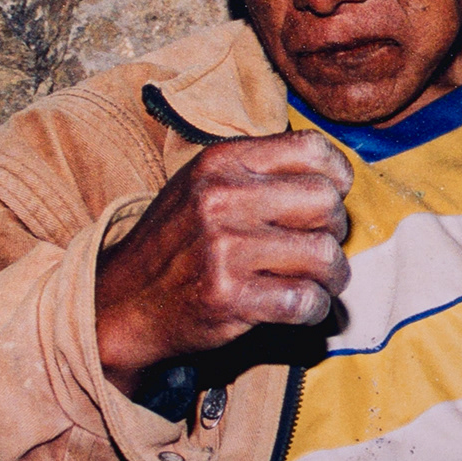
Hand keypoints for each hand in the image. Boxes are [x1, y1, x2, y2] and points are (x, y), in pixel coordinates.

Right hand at [95, 130, 352, 394]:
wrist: (122, 302)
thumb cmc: (179, 242)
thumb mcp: (206, 185)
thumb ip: (264, 173)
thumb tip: (339, 180)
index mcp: (222, 161)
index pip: (314, 151)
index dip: (337, 179)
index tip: (331, 199)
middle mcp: (221, 198)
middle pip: (327, 204)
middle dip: (336, 232)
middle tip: (318, 249)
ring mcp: (224, 248)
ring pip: (324, 255)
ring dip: (332, 277)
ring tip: (316, 282)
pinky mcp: (228, 296)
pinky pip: (305, 300)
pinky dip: (314, 309)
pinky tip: (299, 307)